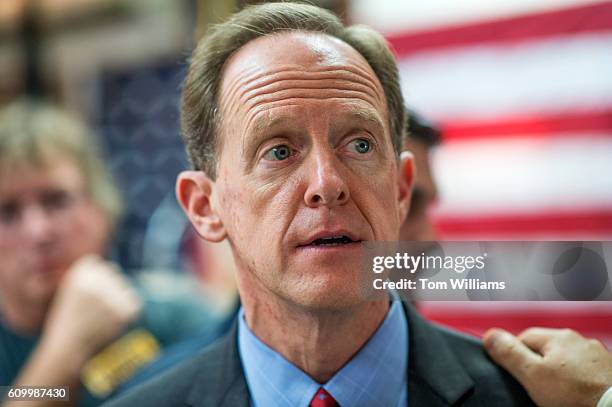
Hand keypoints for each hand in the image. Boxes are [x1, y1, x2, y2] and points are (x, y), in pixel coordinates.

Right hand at [42, 255, 141, 360]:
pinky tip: (111, 322)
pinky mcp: (125, 310)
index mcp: (81, 272)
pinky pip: (134, 304)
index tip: (87, 297)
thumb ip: (92, 275)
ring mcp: (112, 295)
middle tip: (94, 309)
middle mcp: (97, 280)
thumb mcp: (72, 290)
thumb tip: (115, 267)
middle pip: (115, 274)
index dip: (96, 281)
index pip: (101, 265)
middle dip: (109, 288)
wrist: (67, 348)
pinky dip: (126, 313)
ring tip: (101, 316)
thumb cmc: (70, 319)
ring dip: (118, 300)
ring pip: (126, 288)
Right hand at [484, 327, 611, 406]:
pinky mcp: (608, 372)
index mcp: (558, 337)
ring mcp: (596, 356)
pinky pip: (585, 373)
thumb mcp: (532, 375)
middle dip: (539, 365)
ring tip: (560, 394)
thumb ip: (510, 353)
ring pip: (567, 361)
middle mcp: (579, 340)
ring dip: (561, 373)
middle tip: (538, 387)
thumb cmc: (577, 396)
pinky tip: (577, 395)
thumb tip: (490, 335)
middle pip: (546, 349)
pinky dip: (579, 382)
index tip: (517, 374)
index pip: (524, 337)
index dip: (515, 356)